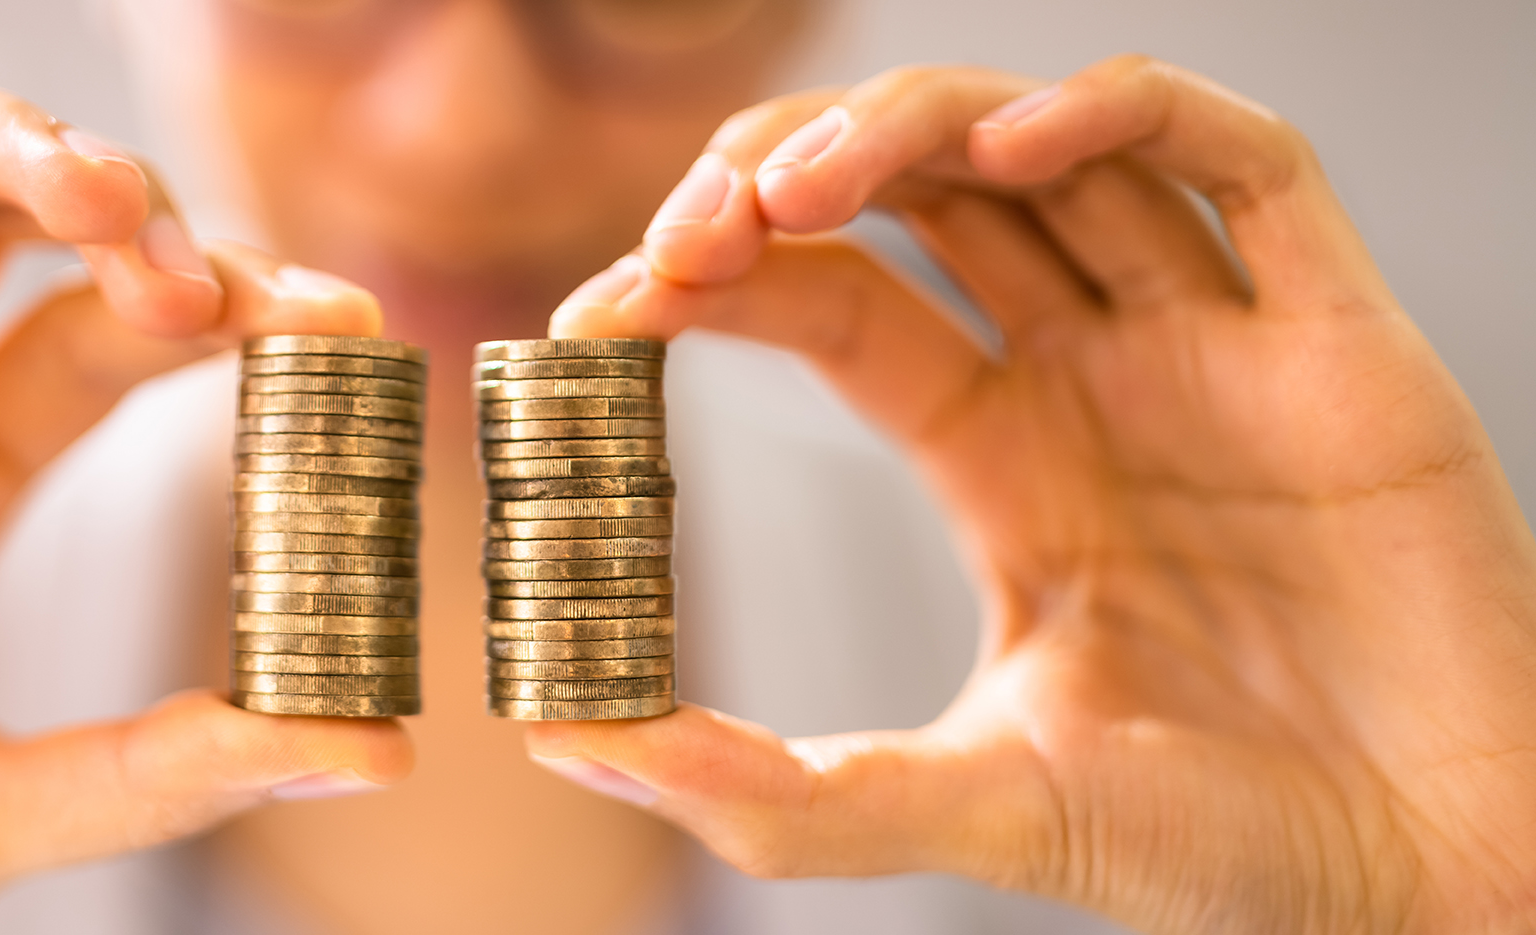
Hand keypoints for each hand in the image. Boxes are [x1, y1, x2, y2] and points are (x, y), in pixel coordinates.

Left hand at [529, 55, 1535, 932]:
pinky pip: (1241, 165)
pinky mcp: (1336, 337)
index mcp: (1001, 452)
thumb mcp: (961, 803)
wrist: (1424, 882)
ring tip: (795, 183)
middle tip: (687, 221)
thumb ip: (774, 786)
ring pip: (1055, 145)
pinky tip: (1010, 145)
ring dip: (915, 125)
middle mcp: (1096, 373)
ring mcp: (1214, 342)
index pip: (837, 301)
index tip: (605, 305)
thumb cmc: (1212, 845)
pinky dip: (1123, 117)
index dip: (721, 276)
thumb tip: (577, 739)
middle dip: (793, 172)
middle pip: (926, 193)